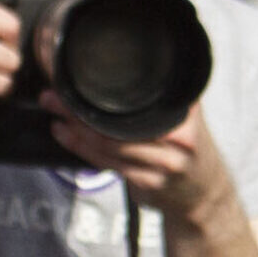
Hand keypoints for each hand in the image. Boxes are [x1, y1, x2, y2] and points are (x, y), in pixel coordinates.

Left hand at [45, 95, 238, 227]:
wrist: (204, 193)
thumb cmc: (189, 148)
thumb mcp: (186, 114)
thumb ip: (164, 94)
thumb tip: (128, 62)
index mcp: (183, 115)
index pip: (136, 100)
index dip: (100, 89)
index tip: (74, 76)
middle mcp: (176, 140)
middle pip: (116, 124)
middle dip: (78, 110)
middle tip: (52, 95)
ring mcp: (161, 165)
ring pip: (107, 145)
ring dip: (74, 129)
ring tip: (53, 111)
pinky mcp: (145, 184)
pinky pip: (106, 163)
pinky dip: (81, 149)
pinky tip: (64, 135)